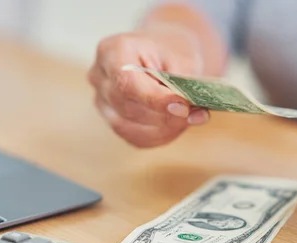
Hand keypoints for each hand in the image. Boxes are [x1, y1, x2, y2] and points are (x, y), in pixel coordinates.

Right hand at [88, 26, 209, 147]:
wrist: (162, 53)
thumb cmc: (172, 51)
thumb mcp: (183, 58)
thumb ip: (184, 86)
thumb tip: (189, 114)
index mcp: (112, 50)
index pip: (127, 83)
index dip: (155, 100)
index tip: (183, 107)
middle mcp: (99, 76)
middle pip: (129, 108)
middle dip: (165, 116)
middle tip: (197, 113)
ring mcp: (101, 100)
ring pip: (130, 127)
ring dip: (165, 128)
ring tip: (191, 118)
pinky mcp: (111, 119)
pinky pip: (135, 138)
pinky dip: (160, 136)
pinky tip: (177, 126)